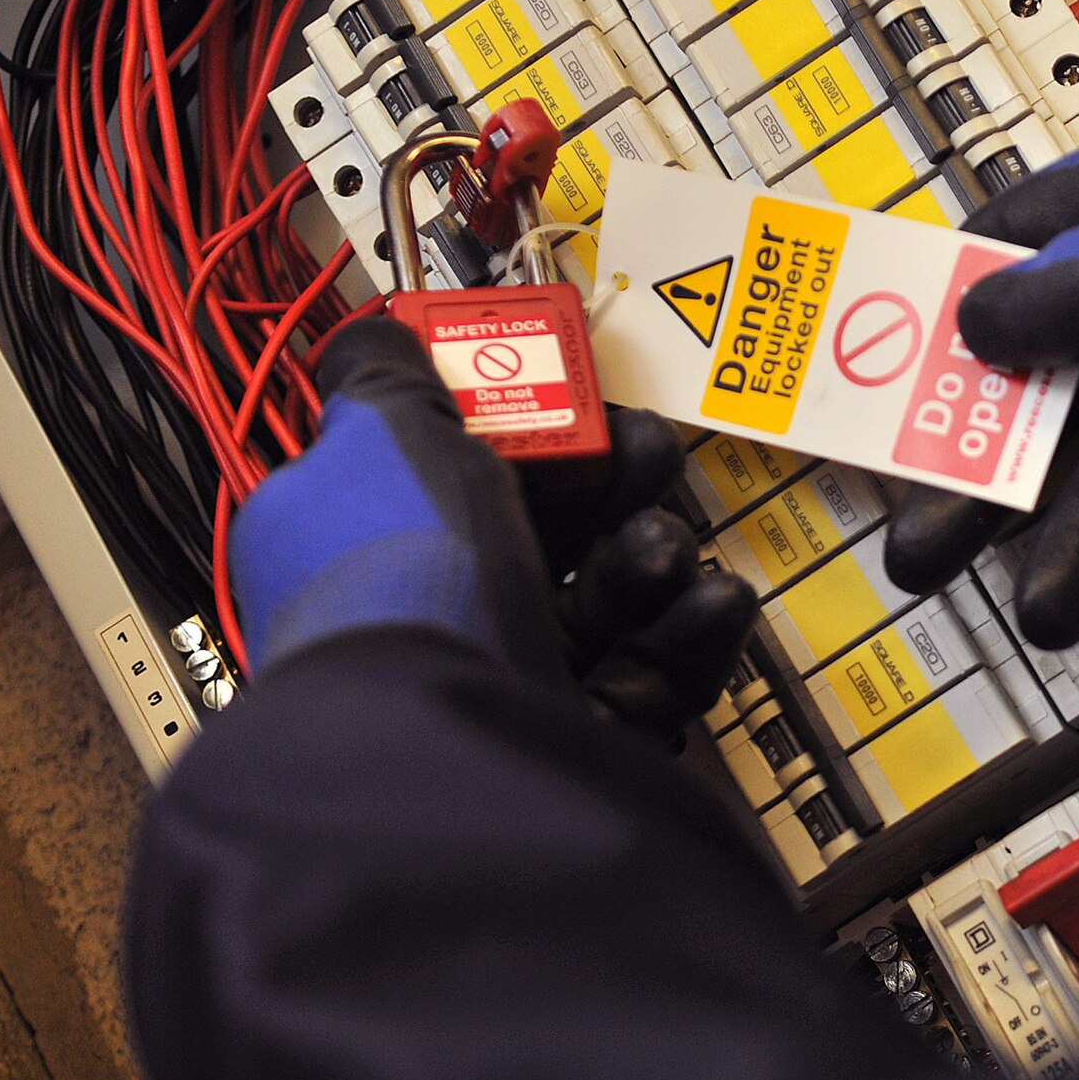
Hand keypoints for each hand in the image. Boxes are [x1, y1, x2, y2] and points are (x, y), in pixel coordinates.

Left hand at [232, 319, 755, 736]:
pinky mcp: (582, 742)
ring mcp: (509, 683)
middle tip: (646, 455)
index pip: (450, 471)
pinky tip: (710, 603)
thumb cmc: (406, 580)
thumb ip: (385, 376)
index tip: (571, 391)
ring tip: (663, 551)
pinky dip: (691, 634)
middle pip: (547, 531)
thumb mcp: (384, 438)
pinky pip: (656, 675)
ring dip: (654, 557)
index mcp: (368, 544)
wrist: (461, 740)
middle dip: (612, 483)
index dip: (518, 426)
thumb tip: (374, 336)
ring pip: (609, 602)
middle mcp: (434, 617)